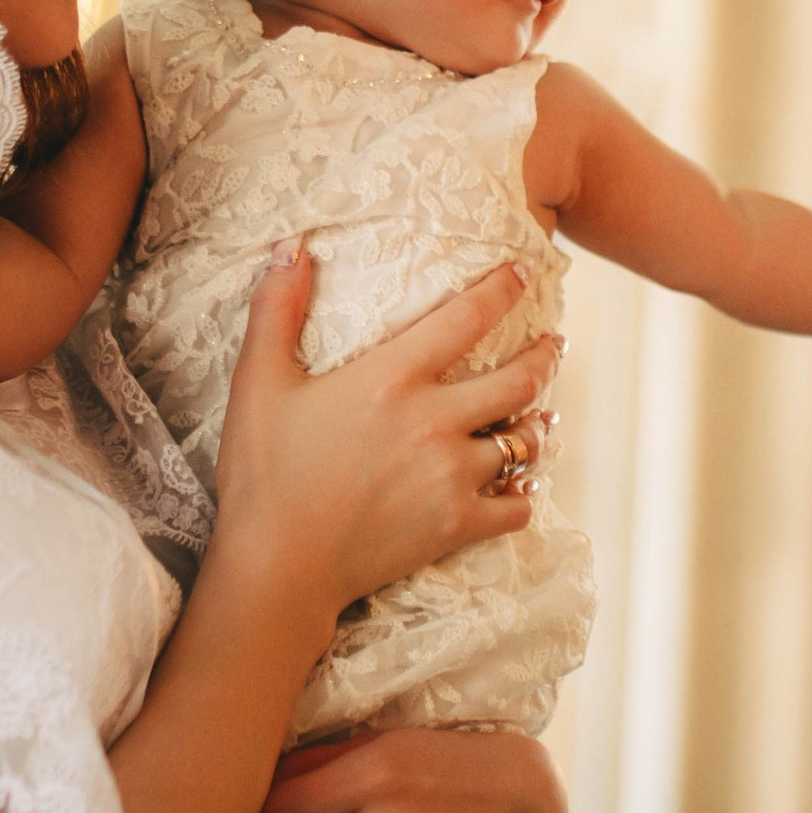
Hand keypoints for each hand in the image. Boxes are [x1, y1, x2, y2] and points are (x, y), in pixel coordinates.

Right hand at [212, 250, 559, 626]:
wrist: (278, 566)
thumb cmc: (264, 474)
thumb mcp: (258, 382)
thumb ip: (277, 308)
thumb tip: (292, 246)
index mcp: (393, 378)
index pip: (468, 317)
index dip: (502, 289)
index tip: (523, 273)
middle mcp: (436, 421)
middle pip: (519, 379)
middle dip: (544, 356)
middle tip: (553, 344)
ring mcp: (453, 476)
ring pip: (524, 442)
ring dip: (534, 425)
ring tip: (540, 415)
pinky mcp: (457, 526)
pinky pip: (517, 506)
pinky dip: (523, 494)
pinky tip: (520, 485)